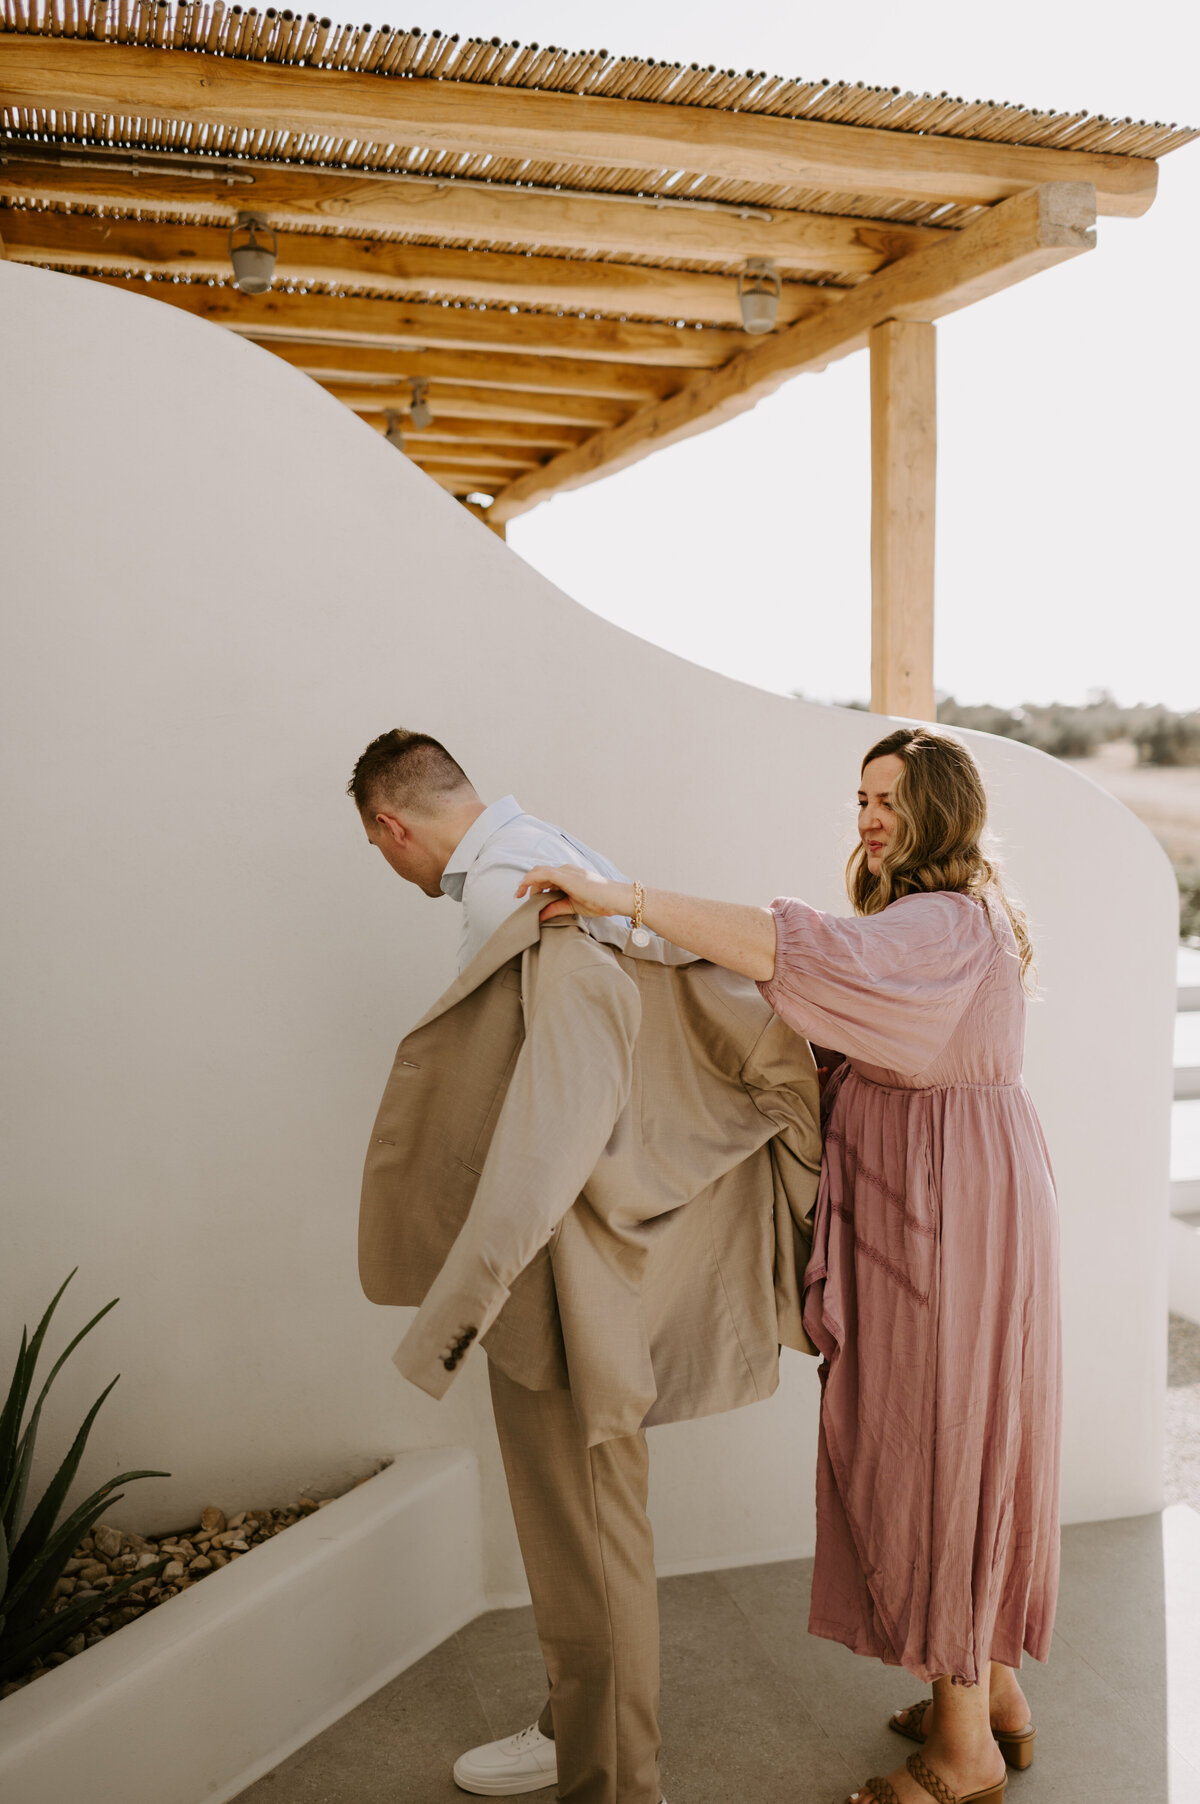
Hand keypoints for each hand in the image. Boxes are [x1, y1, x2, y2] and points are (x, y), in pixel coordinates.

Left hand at [515, 865, 634, 923]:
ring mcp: (566, 872)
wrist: (616, 898)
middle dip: (528, 884)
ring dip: (527, 882)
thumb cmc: (600, 901)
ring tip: (519, 894)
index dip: (533, 886)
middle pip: (540, 872)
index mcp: (569, 876)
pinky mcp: (566, 876)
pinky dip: (531, 879)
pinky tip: (524, 887)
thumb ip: (555, 908)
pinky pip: (543, 873)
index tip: (526, 898)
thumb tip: (539, 916)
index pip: (545, 876)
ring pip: (539, 871)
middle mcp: (566, 870)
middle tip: (520, 897)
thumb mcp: (572, 906)